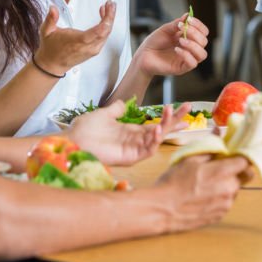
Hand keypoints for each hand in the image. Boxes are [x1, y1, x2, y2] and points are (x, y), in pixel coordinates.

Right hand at [34, 2, 115, 76]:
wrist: (53, 65)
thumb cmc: (51, 48)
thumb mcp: (46, 31)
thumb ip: (50, 19)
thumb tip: (53, 8)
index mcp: (78, 41)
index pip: (98, 32)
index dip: (107, 19)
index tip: (108, 7)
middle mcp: (88, 47)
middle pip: (106, 31)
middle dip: (110, 16)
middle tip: (110, 3)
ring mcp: (92, 50)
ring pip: (106, 34)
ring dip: (109, 20)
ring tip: (107, 7)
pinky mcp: (94, 50)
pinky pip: (104, 37)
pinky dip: (106, 27)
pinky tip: (103, 18)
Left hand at [69, 102, 190, 165]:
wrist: (73, 140)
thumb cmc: (85, 130)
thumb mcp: (103, 114)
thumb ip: (115, 110)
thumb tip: (123, 103)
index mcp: (130, 131)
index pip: (155, 124)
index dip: (168, 118)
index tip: (182, 109)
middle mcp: (134, 140)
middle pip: (160, 131)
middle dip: (175, 120)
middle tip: (188, 109)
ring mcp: (133, 149)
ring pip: (156, 139)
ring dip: (165, 126)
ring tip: (170, 112)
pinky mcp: (130, 158)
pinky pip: (147, 150)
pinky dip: (154, 141)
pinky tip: (157, 129)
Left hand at [134, 12, 208, 76]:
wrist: (143, 55)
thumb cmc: (154, 42)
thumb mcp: (165, 29)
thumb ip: (176, 23)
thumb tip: (188, 15)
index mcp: (189, 38)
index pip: (203, 32)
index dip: (199, 25)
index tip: (189, 20)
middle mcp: (190, 48)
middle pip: (204, 42)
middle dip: (195, 33)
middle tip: (182, 29)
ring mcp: (187, 59)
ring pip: (202, 54)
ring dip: (193, 45)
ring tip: (180, 41)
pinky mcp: (182, 68)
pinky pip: (192, 63)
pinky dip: (186, 55)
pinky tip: (176, 49)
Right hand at [156, 154, 250, 231]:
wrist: (161, 210)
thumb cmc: (173, 182)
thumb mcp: (189, 159)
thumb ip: (209, 145)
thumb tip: (218, 130)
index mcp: (223, 172)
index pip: (247, 161)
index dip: (243, 156)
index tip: (235, 154)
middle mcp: (229, 189)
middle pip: (245, 176)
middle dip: (237, 170)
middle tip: (221, 167)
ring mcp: (226, 205)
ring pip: (235, 189)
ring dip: (228, 184)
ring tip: (207, 183)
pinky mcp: (221, 216)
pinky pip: (227, 202)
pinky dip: (220, 197)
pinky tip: (204, 195)